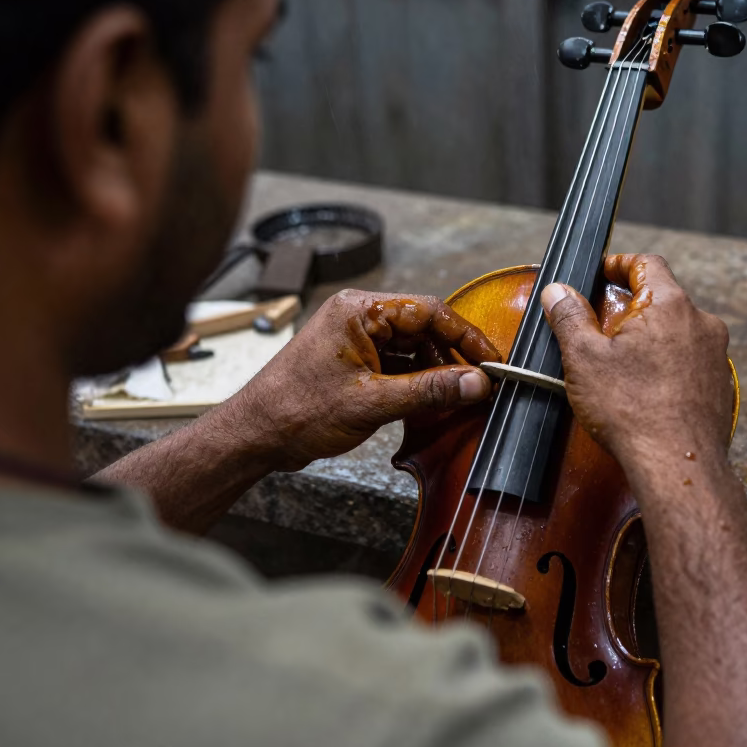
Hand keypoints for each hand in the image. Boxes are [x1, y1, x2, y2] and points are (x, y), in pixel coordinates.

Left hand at [227, 289, 500, 470]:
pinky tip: (432, 400)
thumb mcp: (372, 402)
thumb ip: (429, 390)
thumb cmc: (296, 412)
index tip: (491, 360)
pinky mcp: (354, 360)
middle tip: (481, 383)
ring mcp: (355, 338)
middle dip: (452, 356)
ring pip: (412, 347)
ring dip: (436, 371)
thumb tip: (475, 383)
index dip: (465, 336)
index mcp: (359, 310)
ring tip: (459, 396)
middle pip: (423, 327)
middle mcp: (358, 316)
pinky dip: (416, 380)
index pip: (428, 311)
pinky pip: (397, 362)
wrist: (254, 436)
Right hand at [540, 254, 731, 472]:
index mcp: (670, 305)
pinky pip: (691, 361)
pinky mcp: (720, 385)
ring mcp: (716, 356)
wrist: (677, 465)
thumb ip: (569, 317)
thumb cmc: (632, 411)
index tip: (603, 273)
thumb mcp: (585, 358)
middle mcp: (701, 323)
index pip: (647, 263)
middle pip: (664, 297)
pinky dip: (668, 364)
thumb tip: (557, 291)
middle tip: (604, 321)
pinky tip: (646, 387)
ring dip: (651, 336)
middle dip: (633, 305)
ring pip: (679, 330)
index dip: (620, 264)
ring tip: (622, 360)